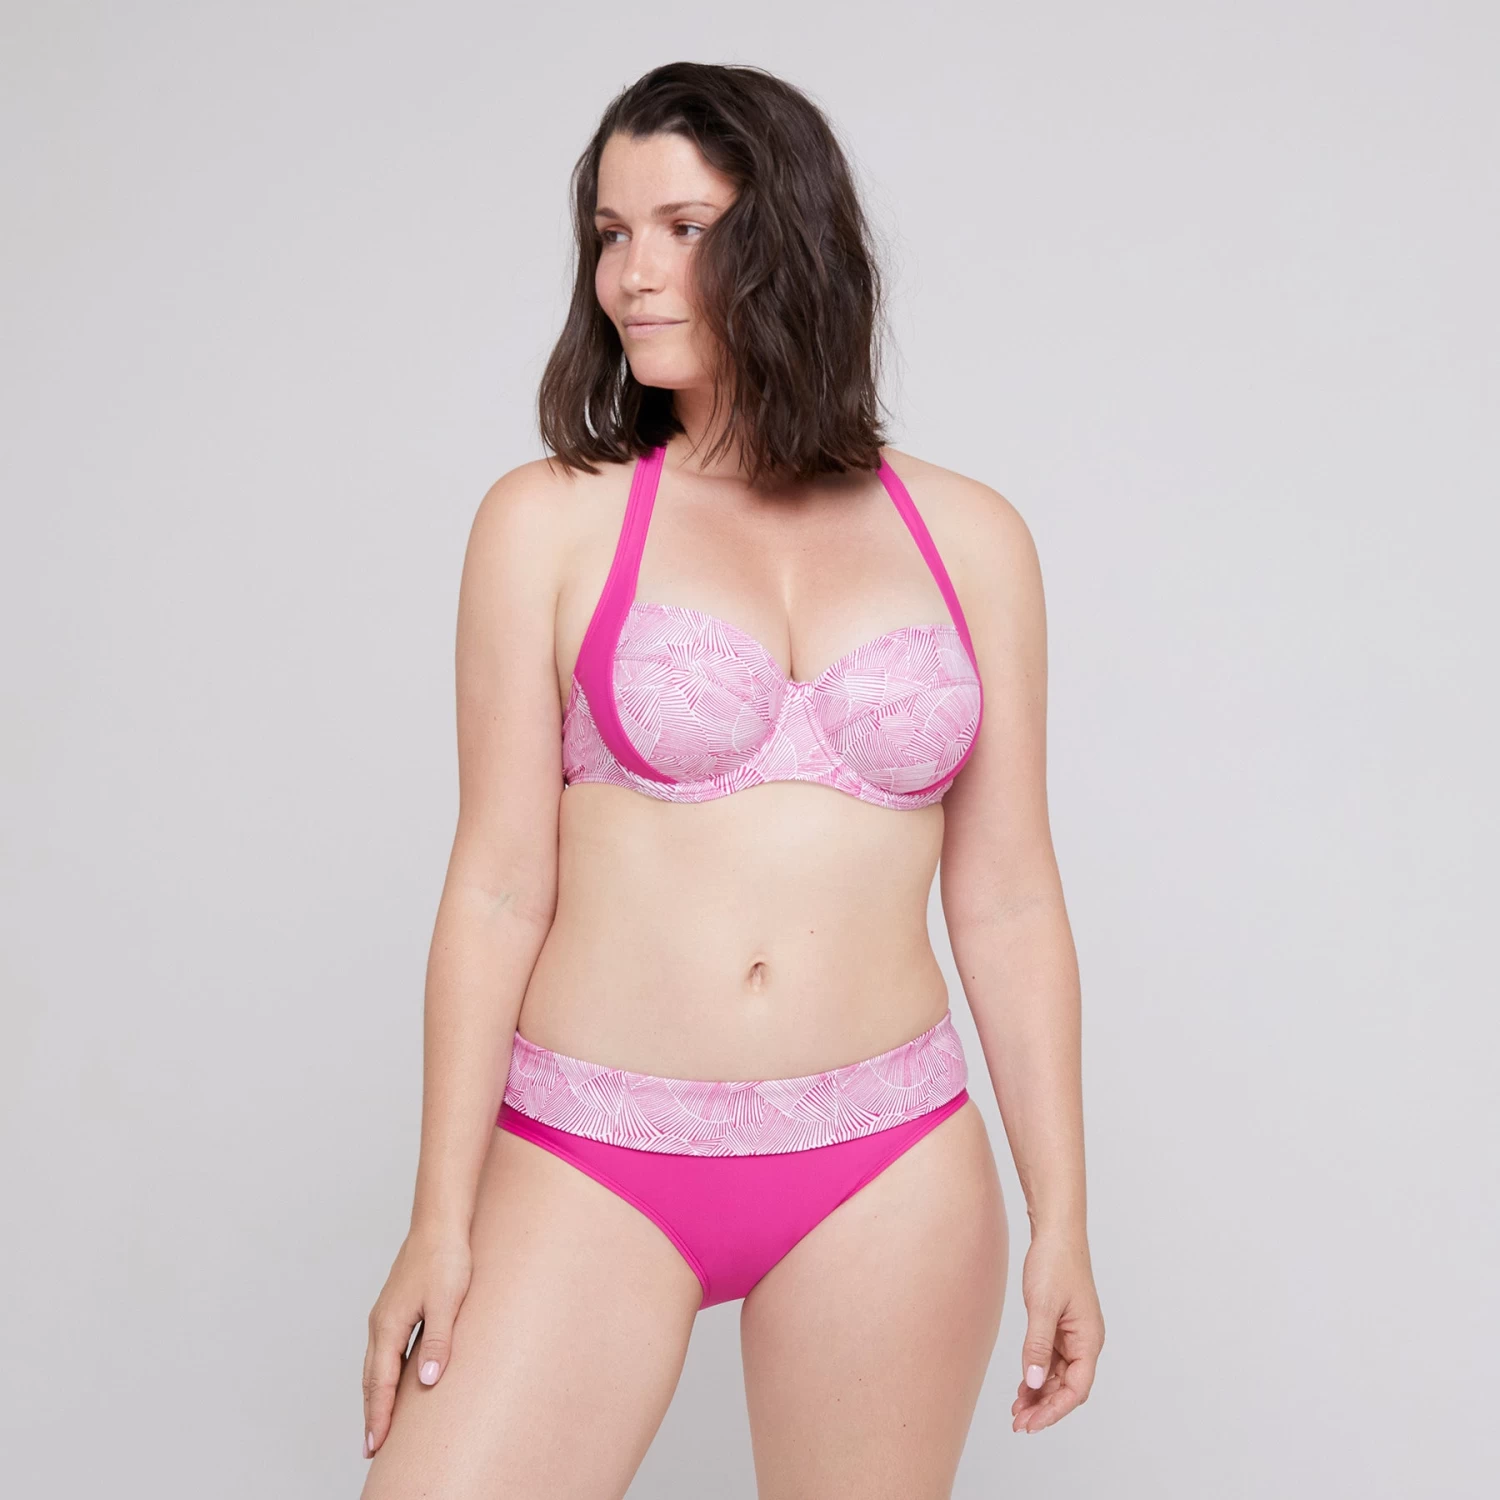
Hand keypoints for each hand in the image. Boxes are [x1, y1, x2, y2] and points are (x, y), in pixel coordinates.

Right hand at [362, 1223, 472, 1458]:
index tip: (375, 1445)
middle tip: (372, 1448)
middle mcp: (381, 1323)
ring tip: (379, 1422)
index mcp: (389, 1325)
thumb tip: (427, 1380)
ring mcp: (386, 1314)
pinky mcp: (397, 1306)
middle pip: (371, 1378)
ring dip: (376, 1394)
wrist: (440, 1222)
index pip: (380, 1382)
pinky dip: (384, 1373)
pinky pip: (385, 1350)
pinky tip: (394, 1379)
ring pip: (376, 1364)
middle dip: (372, 1412)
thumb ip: (437, 1340)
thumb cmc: (445, 1258)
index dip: (379, 1415)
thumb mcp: (447, 1301)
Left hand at [1011, 1229, 1103, 1433]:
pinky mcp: (1060, 1327)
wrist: (1056, 1232)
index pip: (1077, 1388)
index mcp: (1089, 1339)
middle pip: (1068, 1387)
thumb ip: (1037, 1345)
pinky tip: (1021, 1387)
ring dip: (1039, 1394)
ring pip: (1058, 1376)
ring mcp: (1073, 1335)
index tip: (1032, 1423)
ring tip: (1017, 1411)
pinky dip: (1036, 1374)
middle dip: (1045, 1407)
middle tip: (1019, 1423)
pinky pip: (1050, 1360)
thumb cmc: (1055, 1263)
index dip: (1055, 1409)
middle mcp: (1085, 1341)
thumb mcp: (1042, 1305)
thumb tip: (1032, 1381)